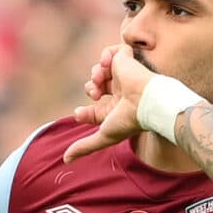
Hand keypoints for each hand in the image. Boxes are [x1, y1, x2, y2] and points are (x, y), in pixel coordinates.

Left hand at [64, 44, 155, 160]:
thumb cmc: (128, 121)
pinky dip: (105, 56)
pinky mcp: (126, 60)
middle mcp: (121, 92)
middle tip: (94, 94)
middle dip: (89, 90)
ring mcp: (124, 76)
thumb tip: (66, 160)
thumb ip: (84, 147)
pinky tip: (107, 65)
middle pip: (96, 87)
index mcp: (117, 109)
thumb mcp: (103, 136)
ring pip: (100, 70)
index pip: (95, 109)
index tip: (79, 114)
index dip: (84, 112)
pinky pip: (111, 52)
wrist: (146, 100)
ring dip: (95, 74)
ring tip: (99, 80)